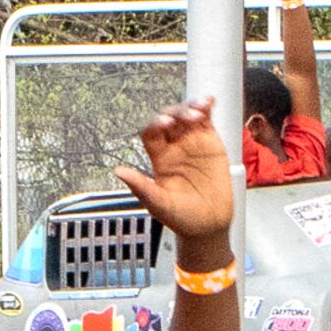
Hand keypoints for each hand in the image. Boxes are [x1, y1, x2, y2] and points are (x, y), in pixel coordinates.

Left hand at [115, 96, 236, 244]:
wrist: (209, 228)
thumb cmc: (182, 219)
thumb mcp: (159, 205)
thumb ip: (141, 187)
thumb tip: (119, 172)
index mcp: (159, 159)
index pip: (152, 133)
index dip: (156, 124)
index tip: (164, 124)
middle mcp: (174, 148)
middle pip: (170, 120)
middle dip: (176, 114)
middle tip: (186, 117)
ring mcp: (192, 144)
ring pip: (188, 118)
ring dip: (191, 109)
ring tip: (199, 110)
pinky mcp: (211, 144)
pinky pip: (207, 122)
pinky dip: (207, 109)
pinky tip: (209, 102)